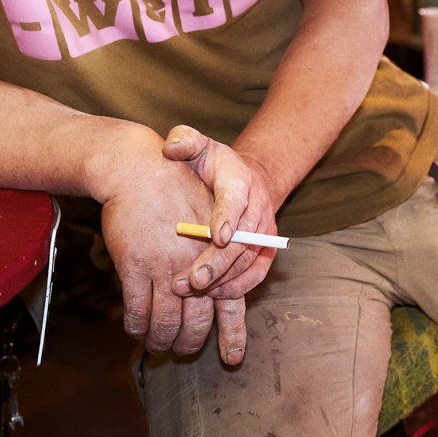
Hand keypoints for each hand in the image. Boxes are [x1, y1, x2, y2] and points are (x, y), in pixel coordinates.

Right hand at [97, 128, 225, 357]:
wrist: (138, 169)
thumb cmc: (177, 191)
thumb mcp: (209, 217)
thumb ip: (218, 254)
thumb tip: (217, 289)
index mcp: (220, 255)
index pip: (231, 303)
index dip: (232, 335)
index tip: (232, 359)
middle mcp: (196, 265)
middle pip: (196, 322)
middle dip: (189, 344)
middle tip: (182, 351)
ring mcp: (164, 267)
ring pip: (165, 323)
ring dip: (160, 341)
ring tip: (157, 345)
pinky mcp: (136, 267)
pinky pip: (138, 310)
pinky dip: (136, 326)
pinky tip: (135, 329)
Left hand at [162, 124, 283, 355]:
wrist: (243, 177)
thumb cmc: (211, 164)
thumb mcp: (198, 144)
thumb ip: (184, 141)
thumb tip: (171, 148)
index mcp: (240, 178)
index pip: (236, 198)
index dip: (227, 217)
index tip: (216, 237)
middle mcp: (258, 205)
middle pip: (243, 238)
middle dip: (217, 262)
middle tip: (191, 280)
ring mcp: (264, 230)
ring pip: (248, 259)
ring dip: (222, 279)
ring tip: (192, 290)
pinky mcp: (266, 250)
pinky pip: (258, 273)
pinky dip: (239, 287)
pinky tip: (214, 296)